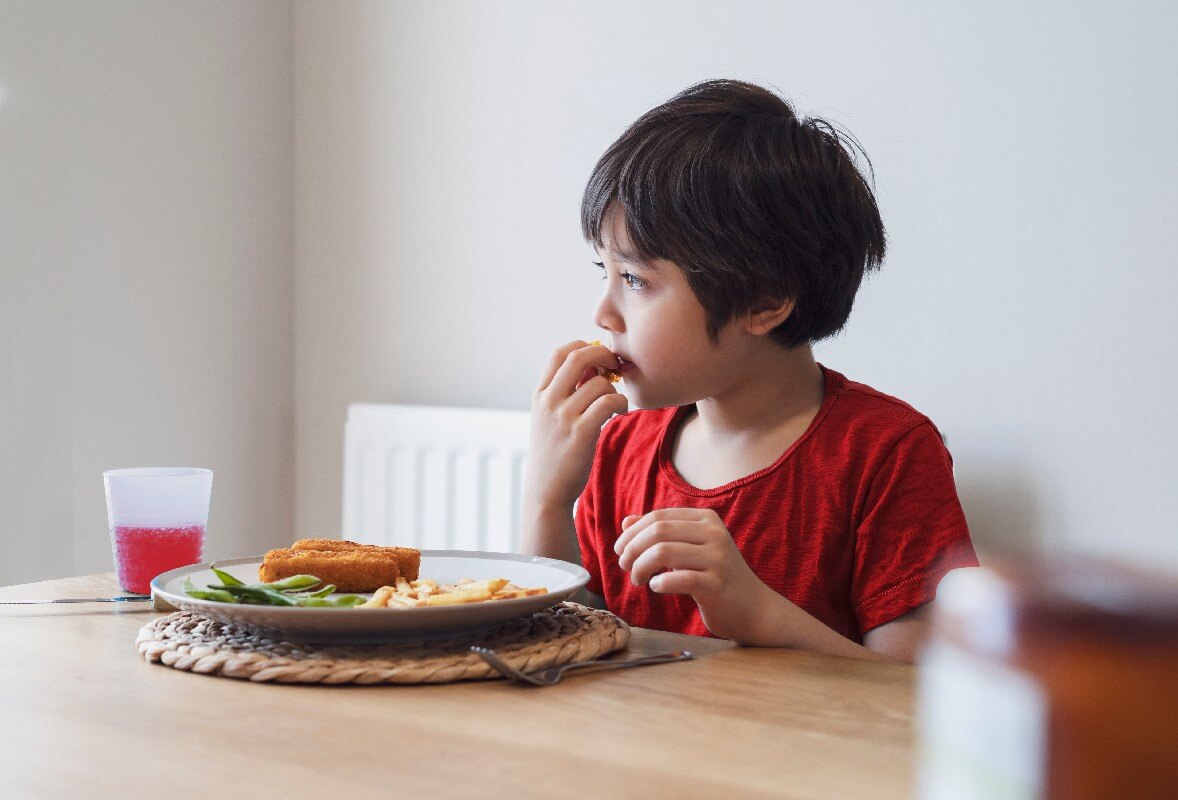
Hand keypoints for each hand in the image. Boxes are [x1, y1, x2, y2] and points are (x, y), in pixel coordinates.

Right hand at [525, 340, 627, 508]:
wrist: (546, 493)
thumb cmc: (554, 454)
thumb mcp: (549, 420)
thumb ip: (565, 394)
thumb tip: (593, 367)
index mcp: (539, 395)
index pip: (559, 353)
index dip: (584, 348)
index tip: (599, 359)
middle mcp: (548, 402)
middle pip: (578, 357)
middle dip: (604, 357)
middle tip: (616, 369)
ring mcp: (563, 417)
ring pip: (599, 383)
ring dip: (615, 389)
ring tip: (616, 404)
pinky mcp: (581, 433)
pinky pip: (609, 402)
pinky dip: (621, 404)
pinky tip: (619, 414)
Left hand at [614, 508, 768, 640]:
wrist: (753, 608)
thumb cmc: (715, 577)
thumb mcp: (690, 549)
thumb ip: (661, 534)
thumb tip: (626, 522)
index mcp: (707, 519)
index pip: (659, 517)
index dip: (633, 532)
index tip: (620, 550)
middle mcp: (714, 534)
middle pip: (659, 531)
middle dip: (633, 548)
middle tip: (624, 566)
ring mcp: (718, 559)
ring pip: (663, 552)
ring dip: (641, 567)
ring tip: (638, 580)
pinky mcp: (716, 585)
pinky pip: (678, 579)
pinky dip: (659, 583)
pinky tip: (656, 587)